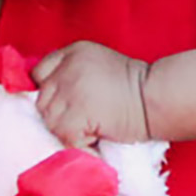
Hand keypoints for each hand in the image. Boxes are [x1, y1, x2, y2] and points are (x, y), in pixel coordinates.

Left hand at [32, 41, 150, 147]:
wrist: (156, 97)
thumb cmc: (135, 87)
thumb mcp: (99, 65)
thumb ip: (73, 73)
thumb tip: (52, 97)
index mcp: (73, 52)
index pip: (39, 72)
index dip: (49, 91)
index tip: (66, 104)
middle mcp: (67, 67)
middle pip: (42, 100)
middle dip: (59, 114)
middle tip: (86, 118)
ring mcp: (70, 89)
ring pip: (50, 121)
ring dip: (69, 131)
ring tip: (94, 126)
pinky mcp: (75, 113)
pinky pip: (64, 136)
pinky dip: (79, 143)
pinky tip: (97, 135)